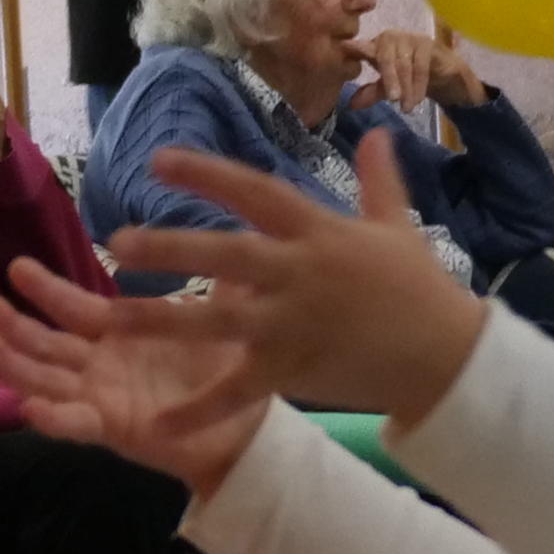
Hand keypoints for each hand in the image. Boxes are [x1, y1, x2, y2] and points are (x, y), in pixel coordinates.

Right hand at [0, 261, 279, 497]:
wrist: (244, 430)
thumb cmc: (223, 373)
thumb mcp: (218, 320)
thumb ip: (218, 284)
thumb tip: (236, 237)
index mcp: (120, 333)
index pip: (74, 308)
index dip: (46, 289)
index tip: (18, 266)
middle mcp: (100, 365)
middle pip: (47, 344)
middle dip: (14, 326)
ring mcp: (101, 398)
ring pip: (46, 380)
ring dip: (13, 364)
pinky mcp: (112, 430)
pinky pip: (77, 424)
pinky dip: (52, 418)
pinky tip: (29, 408)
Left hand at [93, 133, 493, 424]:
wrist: (444, 355)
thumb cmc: (418, 287)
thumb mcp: (397, 227)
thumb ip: (379, 181)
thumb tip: (380, 131)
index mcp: (318, 232)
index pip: (255, 192)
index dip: (208, 175)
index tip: (158, 159)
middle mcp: (300, 274)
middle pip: (226, 256)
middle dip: (171, 248)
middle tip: (115, 242)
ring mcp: (293, 325)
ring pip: (216, 321)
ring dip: (161, 319)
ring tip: (109, 317)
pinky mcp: (292, 371)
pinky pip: (237, 393)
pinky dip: (199, 411)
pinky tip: (157, 423)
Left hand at [352, 24, 485, 112]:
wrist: (443, 75)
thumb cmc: (410, 77)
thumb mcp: (389, 88)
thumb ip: (371, 93)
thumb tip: (350, 105)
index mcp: (376, 45)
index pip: (363, 47)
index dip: (356, 47)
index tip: (346, 47)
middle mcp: (390, 38)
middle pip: (385, 57)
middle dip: (390, 80)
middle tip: (393, 100)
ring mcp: (409, 38)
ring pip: (403, 63)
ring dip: (406, 87)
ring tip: (406, 107)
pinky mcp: (427, 43)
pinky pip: (421, 65)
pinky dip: (419, 85)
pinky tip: (418, 99)